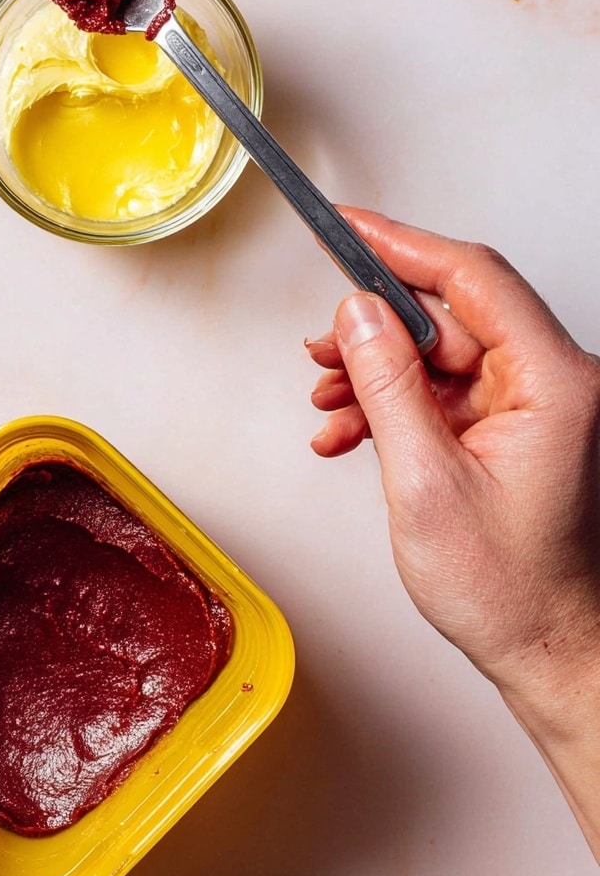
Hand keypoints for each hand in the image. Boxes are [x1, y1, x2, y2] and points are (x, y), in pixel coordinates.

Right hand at [305, 208, 599, 857]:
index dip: (402, 246)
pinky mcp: (517, 429)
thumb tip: (358, 314)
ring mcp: (537, 407)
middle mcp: (555, 384)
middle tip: (321, 350)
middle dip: (376, 332)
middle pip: (452, 317)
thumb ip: (388, 384)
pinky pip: (448, 392)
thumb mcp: (425, 481)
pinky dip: (397, 406)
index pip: (472, 279)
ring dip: (378, 375)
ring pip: (443, 355)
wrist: (545, 649)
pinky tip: (354, 431)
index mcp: (553, 384)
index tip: (350, 227)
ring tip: (330, 404)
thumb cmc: (508, 589)